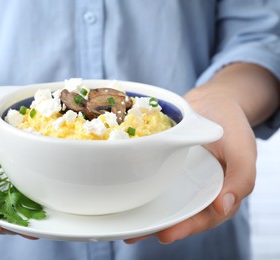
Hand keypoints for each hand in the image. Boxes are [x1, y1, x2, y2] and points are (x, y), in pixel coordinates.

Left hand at [125, 87, 256, 243]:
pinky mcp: (162, 165)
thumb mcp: (242, 148)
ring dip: (144, 213)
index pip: (202, 217)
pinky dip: (138, 187)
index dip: (185, 228)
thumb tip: (223, 207)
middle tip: (134, 235)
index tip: (166, 234)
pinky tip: (123, 193)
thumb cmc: (230, 124)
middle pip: (176, 213)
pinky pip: (151, 178)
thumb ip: (241, 177)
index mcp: (217, 192)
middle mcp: (195, 189)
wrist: (211, 101)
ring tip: (123, 226)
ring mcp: (177, 178)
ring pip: (161, 200)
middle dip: (156, 226)